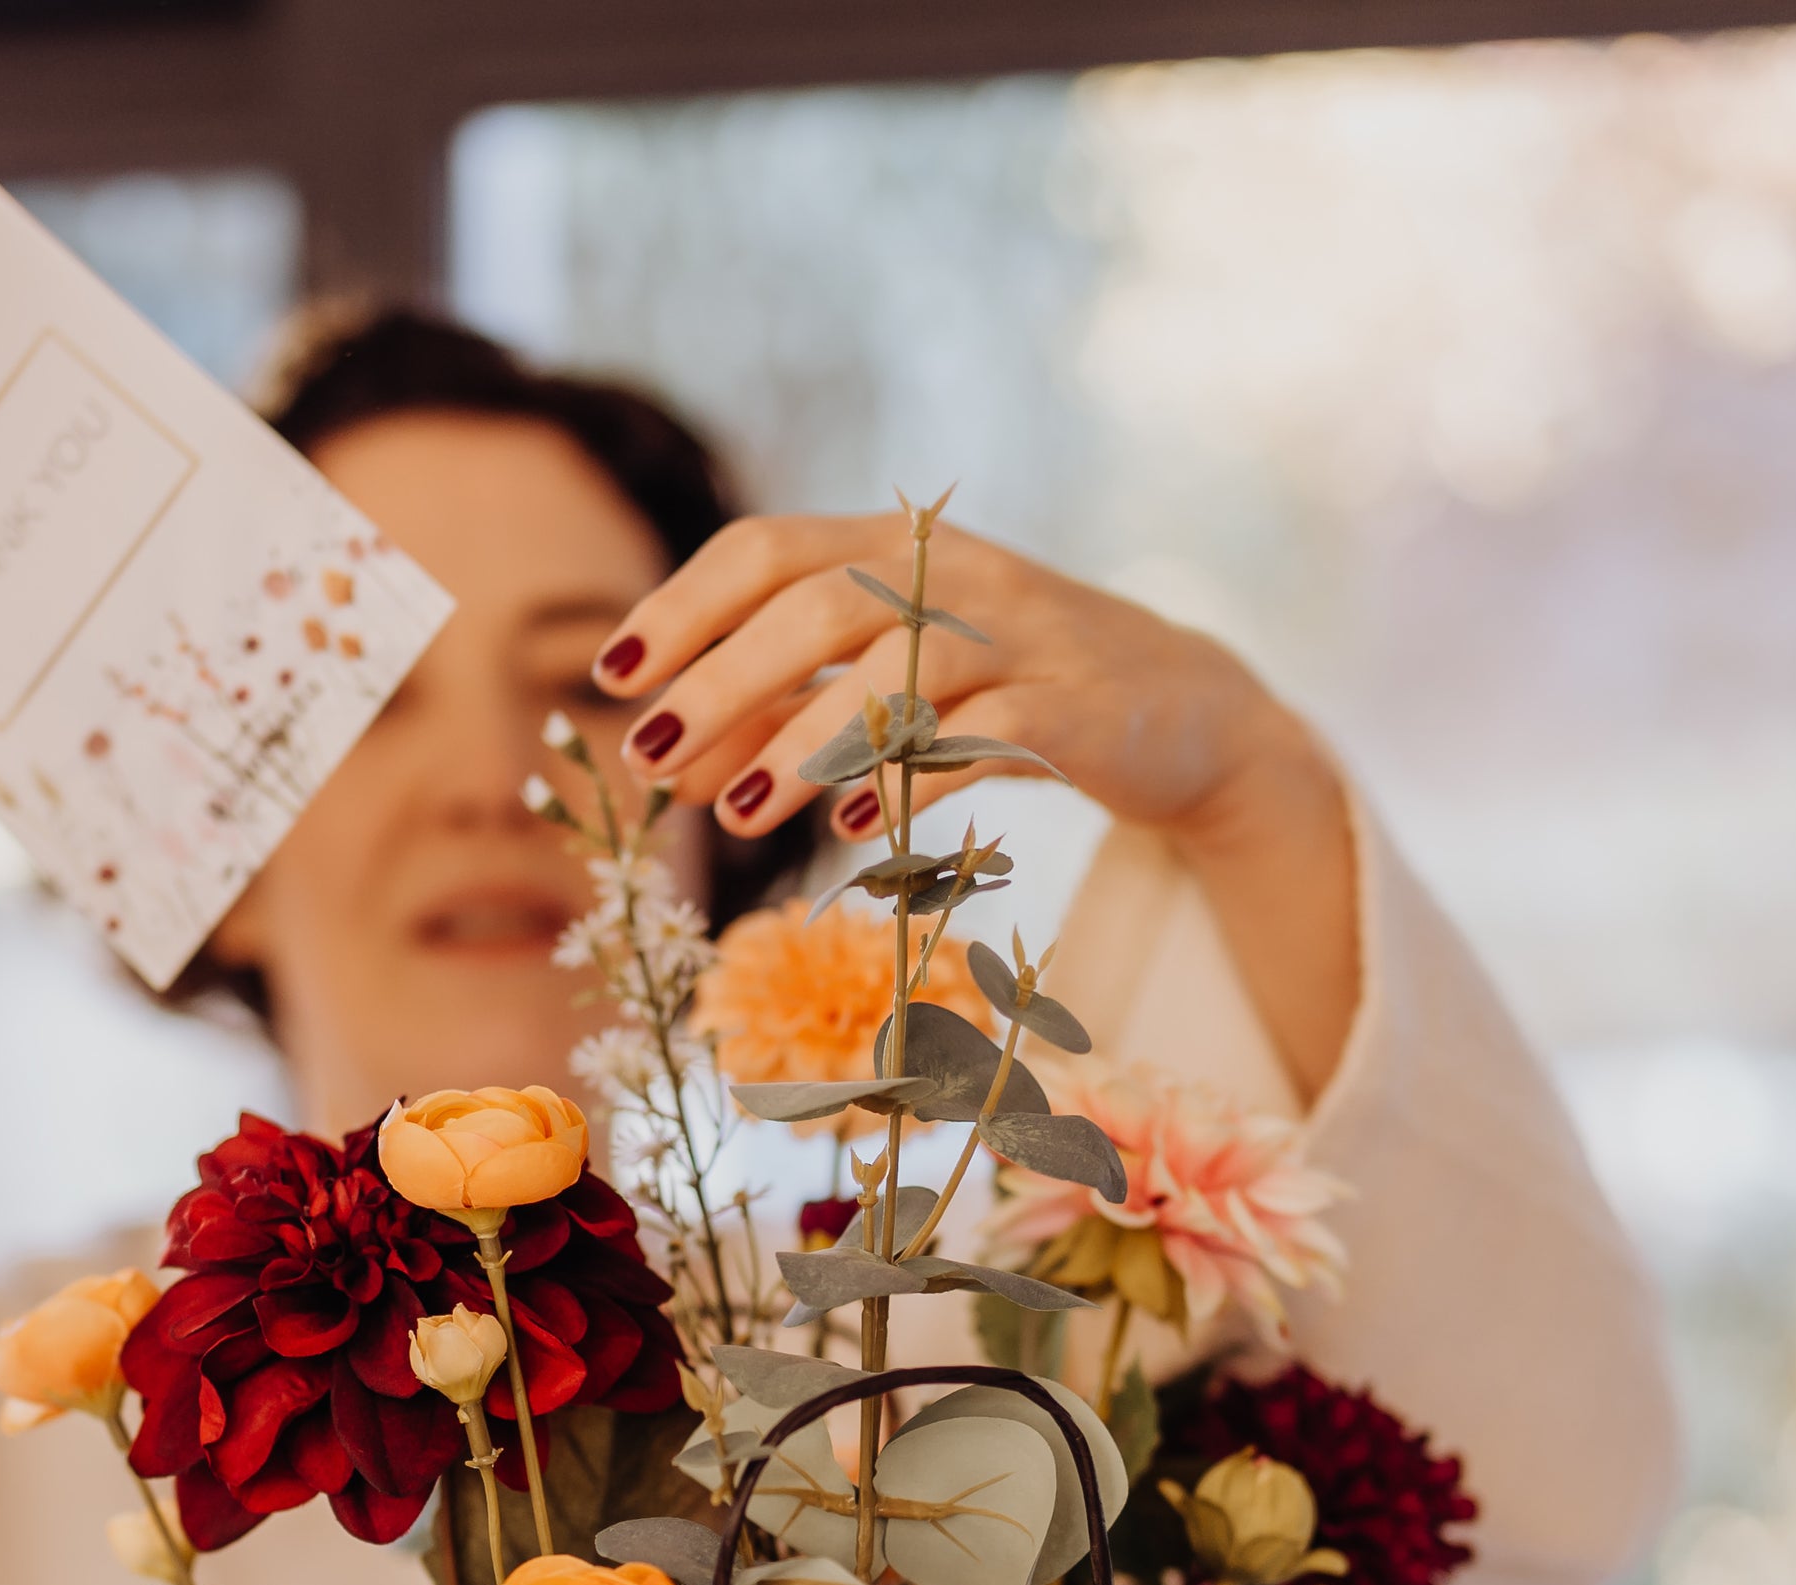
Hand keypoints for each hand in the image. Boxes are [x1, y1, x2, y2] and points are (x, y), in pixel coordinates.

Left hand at [591, 511, 1335, 858]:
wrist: (1184, 717)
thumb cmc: (1011, 695)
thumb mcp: (890, 691)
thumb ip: (784, 715)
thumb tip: (670, 764)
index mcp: (896, 547)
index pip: (767, 550)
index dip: (684, 606)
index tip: (612, 672)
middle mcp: (954, 572)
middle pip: (818, 603)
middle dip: (722, 681)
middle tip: (650, 754)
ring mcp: (1022, 635)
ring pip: (900, 663)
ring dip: (806, 738)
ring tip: (739, 812)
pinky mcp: (1080, 707)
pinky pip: (988, 734)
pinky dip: (916, 776)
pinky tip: (857, 826)